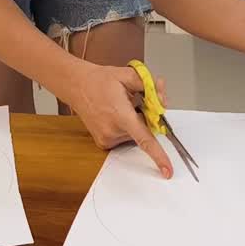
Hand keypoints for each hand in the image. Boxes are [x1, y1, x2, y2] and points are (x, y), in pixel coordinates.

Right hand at [62, 63, 174, 178]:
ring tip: (119, 106)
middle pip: (144, 131)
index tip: (167, 170)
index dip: (158, 156)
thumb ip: (150, 86)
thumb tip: (162, 101)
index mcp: (121, 115)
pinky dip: (125, 127)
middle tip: (134, 100)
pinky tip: (113, 114)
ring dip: (134, 122)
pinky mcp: (103, 143)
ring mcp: (107, 139)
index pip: (144, 139)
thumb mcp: (128, 75)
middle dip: (146, 117)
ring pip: (134, 134)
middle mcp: (113, 131)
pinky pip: (124, 137)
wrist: (77, 86)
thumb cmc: (100, 80)